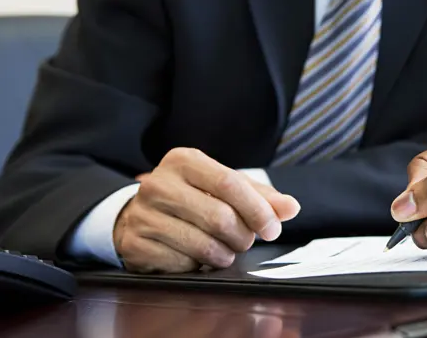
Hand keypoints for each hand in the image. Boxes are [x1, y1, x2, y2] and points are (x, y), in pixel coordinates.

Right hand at [114, 148, 300, 272]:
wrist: (136, 216)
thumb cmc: (191, 198)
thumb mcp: (224, 189)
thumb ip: (260, 197)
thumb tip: (291, 208)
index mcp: (184, 161)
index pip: (230, 183)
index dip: (257, 209)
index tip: (272, 228)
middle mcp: (158, 183)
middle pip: (220, 217)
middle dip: (242, 236)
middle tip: (245, 241)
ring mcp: (143, 214)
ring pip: (203, 244)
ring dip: (224, 255)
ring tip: (224, 250)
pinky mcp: (135, 243)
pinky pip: (183, 263)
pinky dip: (198, 265)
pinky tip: (196, 256)